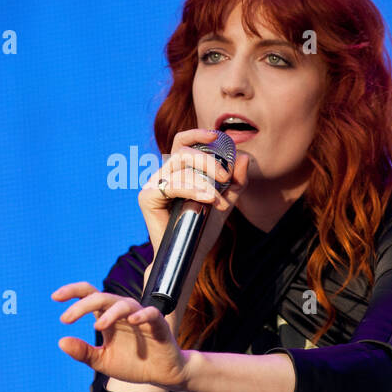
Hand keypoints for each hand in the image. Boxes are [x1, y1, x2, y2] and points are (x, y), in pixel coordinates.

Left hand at [52, 282, 190, 387]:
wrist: (161, 374)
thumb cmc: (132, 364)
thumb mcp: (102, 361)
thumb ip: (83, 352)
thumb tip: (60, 341)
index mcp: (107, 317)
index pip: (88, 295)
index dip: (72, 292)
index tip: (54, 297)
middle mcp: (122, 313)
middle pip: (101, 297)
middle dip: (82, 305)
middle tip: (66, 318)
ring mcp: (140, 317)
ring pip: (123, 304)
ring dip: (110, 312)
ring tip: (97, 326)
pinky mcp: (158, 324)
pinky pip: (150, 314)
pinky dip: (142, 315)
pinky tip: (133, 321)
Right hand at [139, 128, 250, 270]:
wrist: (190, 257)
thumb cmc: (203, 229)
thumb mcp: (226, 201)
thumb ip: (237, 181)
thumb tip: (244, 157)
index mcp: (178, 172)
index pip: (184, 142)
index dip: (198, 134)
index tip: (218, 136)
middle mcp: (164, 175)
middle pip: (183, 150)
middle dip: (208, 160)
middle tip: (226, 176)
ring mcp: (153, 185)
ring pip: (178, 164)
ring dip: (203, 178)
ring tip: (217, 198)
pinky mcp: (147, 198)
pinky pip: (171, 184)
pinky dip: (191, 189)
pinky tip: (207, 198)